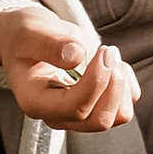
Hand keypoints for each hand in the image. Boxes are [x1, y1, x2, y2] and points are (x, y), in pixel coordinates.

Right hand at [0, 3, 142, 131]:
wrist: (25, 40)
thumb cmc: (25, 37)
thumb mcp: (30, 32)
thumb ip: (50, 43)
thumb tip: (76, 56)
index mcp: (36, 101)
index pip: (75, 108)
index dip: (97, 82)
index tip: (103, 51)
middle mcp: (57, 115)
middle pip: (99, 121)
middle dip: (113, 85)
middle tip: (109, 50)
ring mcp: (77, 113)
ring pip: (117, 117)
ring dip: (122, 85)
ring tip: (109, 55)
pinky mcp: (94, 106)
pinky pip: (124, 106)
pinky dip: (127, 83)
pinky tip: (111, 63)